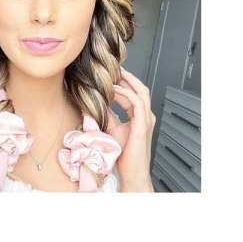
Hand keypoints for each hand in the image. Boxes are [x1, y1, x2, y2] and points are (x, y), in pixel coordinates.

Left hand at [107, 67, 155, 191]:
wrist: (132, 173)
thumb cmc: (124, 155)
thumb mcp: (112, 128)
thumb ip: (108, 115)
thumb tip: (96, 103)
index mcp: (140, 117)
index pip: (134, 94)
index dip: (123, 83)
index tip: (110, 76)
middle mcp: (146, 116)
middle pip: (140, 88)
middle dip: (127, 77)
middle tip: (113, 68)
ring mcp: (146, 120)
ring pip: (141, 92)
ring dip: (127, 81)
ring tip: (114, 74)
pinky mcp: (142, 125)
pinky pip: (137, 103)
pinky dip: (125, 93)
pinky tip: (113, 89)